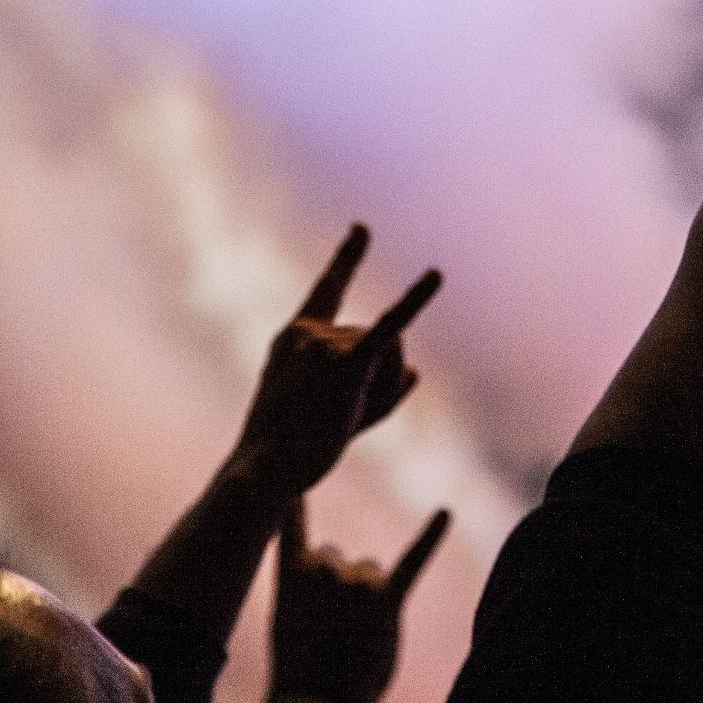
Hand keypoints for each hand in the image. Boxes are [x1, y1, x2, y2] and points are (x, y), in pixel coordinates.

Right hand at [233, 225, 440, 492]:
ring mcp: (323, 346)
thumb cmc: (293, 449)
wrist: (267, 472)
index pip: (328, 288)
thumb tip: (418, 373)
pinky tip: (435, 276)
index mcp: (298, 335)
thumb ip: (384, 388)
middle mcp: (308, 331)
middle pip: (381, 336)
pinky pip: (388, 327)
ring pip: (392, 349)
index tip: (363, 229)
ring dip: (386, 389)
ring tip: (346, 417)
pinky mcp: (344, 367)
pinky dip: (414, 299)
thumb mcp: (336, 412)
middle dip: (384, 377)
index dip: (347, 259)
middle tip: (344, 415)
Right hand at [269, 499, 450, 702]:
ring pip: (370, 570)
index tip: (295, 482)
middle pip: (339, 558)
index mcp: (292, 570)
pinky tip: (444, 513)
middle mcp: (325, 566)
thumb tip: (344, 567)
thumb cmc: (299, 666)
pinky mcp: (388, 598)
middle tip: (330, 627)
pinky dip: (431, 535)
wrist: (319, 701)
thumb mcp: (288, 618)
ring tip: (354, 633)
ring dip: (367, 595)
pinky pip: (413, 559)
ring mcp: (358, 581)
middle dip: (338, 586)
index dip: (295, 505)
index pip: (293, 525)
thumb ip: (309, 585)